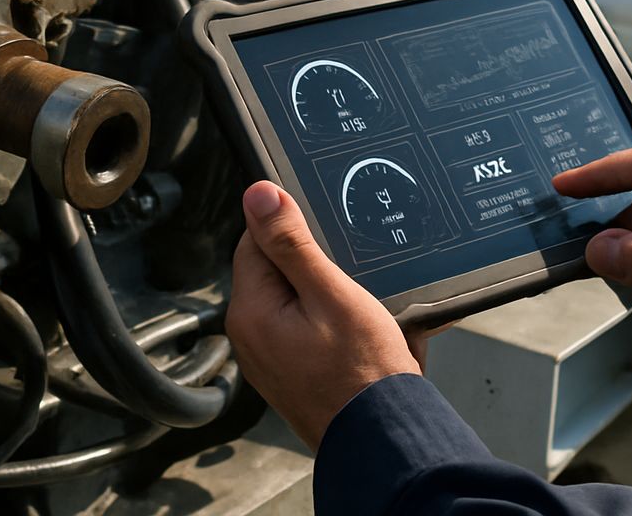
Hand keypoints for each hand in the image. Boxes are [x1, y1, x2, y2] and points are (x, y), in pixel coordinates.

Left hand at [225, 182, 420, 449]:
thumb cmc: (363, 373)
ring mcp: (269, 357)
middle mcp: (250, 336)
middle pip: (275, 269)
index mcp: (250, 310)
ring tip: (360, 314)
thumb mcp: (331, 293)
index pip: (254, 239)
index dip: (293, 230)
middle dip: (315, 264)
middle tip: (351, 283)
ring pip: (295, 297)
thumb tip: (257, 194)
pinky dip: (333, 321)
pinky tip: (361, 333)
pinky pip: (306, 327)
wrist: (382, 438)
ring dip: (327, 293)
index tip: (327, 240)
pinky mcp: (291, 371)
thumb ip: (291, 242)